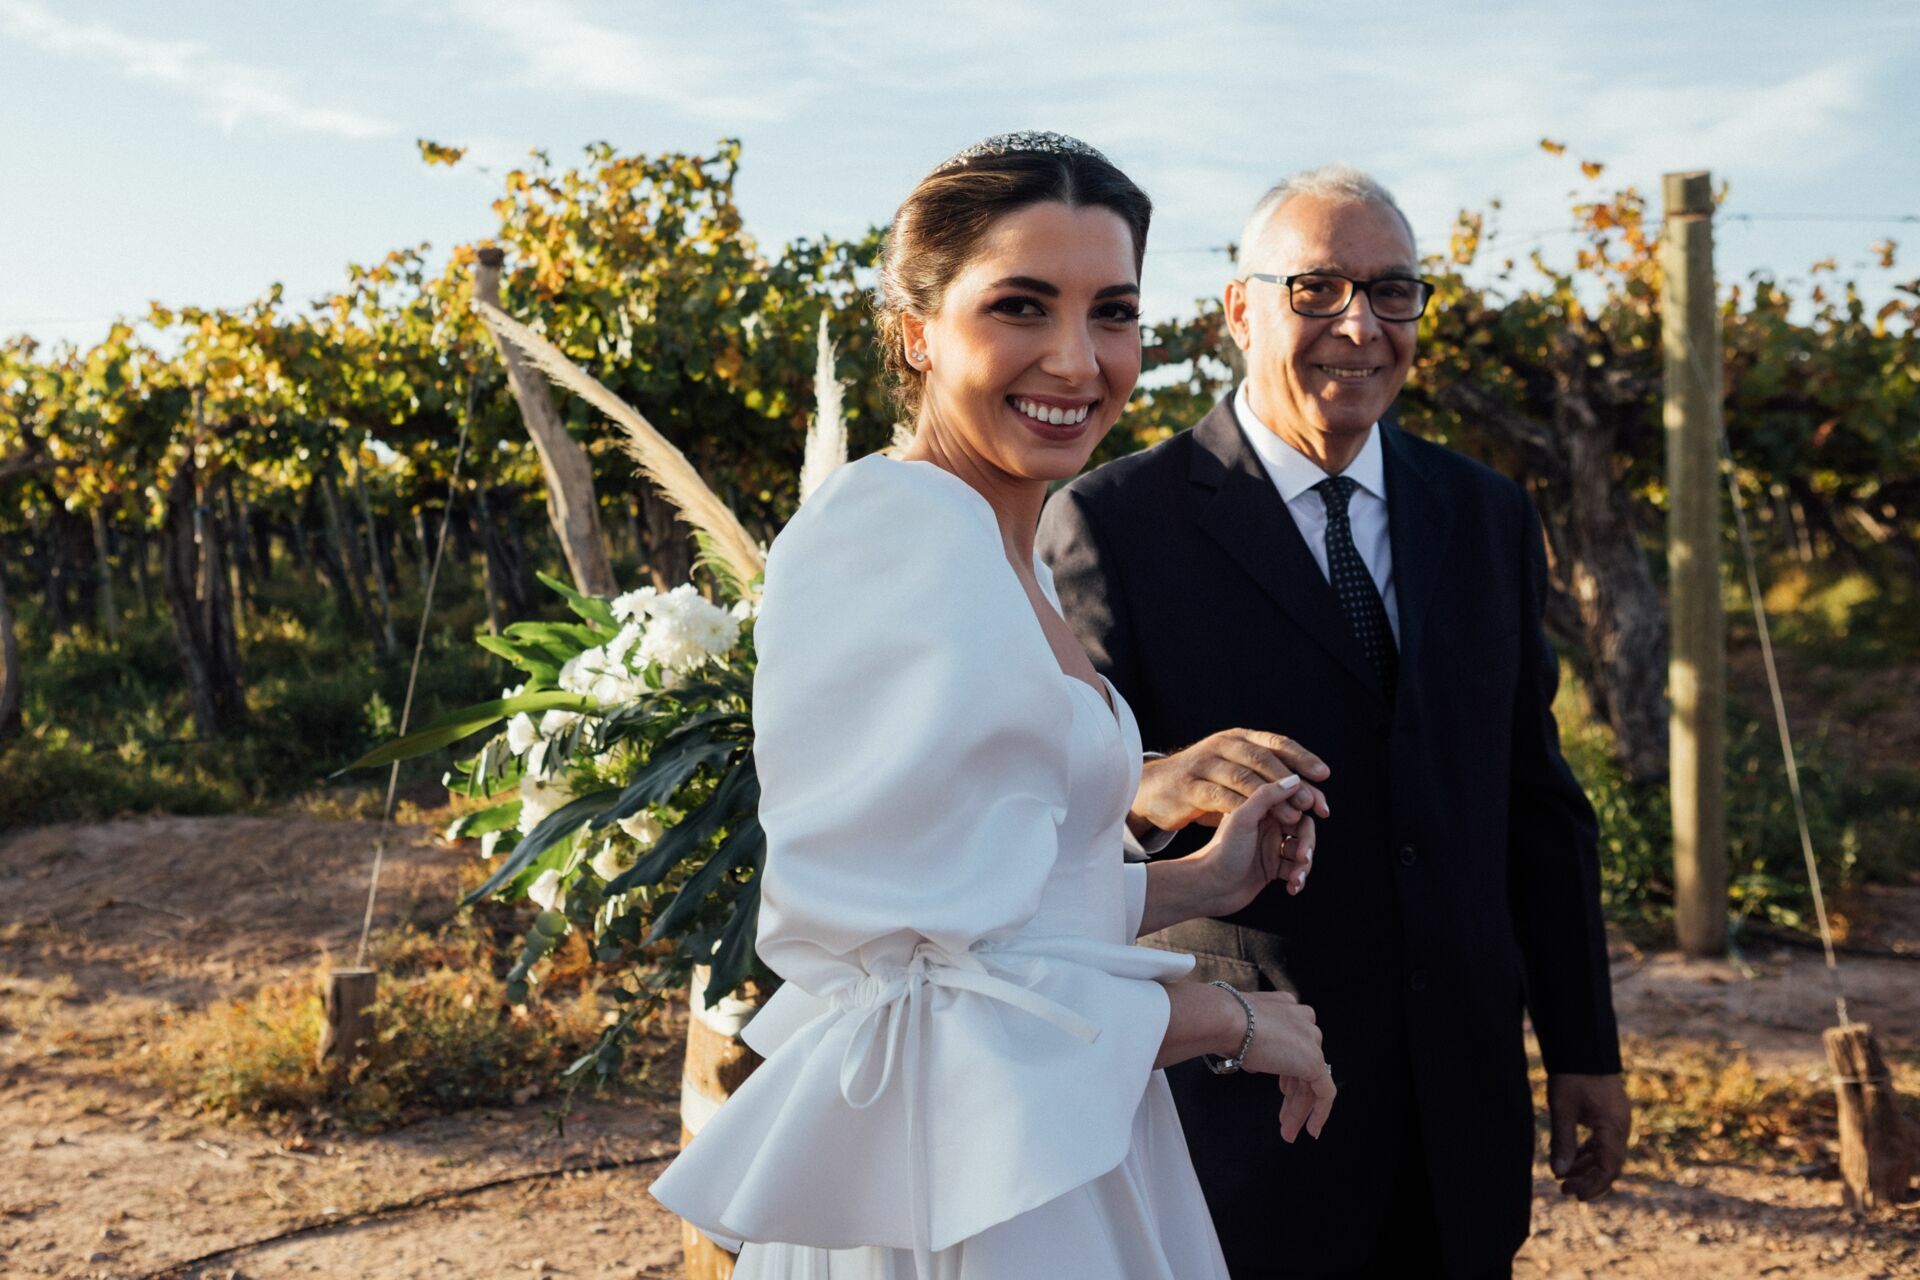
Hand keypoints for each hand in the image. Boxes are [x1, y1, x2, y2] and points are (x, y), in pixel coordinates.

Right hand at [1133, 729, 1329, 835]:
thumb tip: (1309, 790)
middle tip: (1313, 801)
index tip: (1324, 775)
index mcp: (1238, 738)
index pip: (1277, 743)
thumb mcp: (1234, 770)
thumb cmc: (1204, 782)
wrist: (1157, 788)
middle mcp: (1223, 745)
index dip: (1302, 757)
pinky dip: (1243, 808)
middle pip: (1263, 758)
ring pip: (1243, 777)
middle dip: (1291, 780)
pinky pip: (1220, 796)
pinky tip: (1260, 821)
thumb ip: (1265, 776)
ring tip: (1294, 815)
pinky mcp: (1190, 786)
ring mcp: (1205, 764)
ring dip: (1271, 797)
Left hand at [1198, 779, 1317, 910]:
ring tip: (1296, 878)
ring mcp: (1269, 847)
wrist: (1207, 887)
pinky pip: (1294, 871)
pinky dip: (1297, 879)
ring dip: (1304, 866)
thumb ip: (1266, 796)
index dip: (1310, 803)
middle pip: (1303, 828)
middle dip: (1308, 844)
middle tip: (1302, 858)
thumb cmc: (1221, 851)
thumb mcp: (1243, 819)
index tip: (1322, 810)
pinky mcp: (1270, 869)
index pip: (1293, 800)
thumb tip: (1295, 778)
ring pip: (1301, 851)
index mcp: (1259, 808)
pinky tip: (1292, 888)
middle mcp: (1266, 825)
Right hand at [1236, 988, 1335, 1141]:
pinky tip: (1311, 1128)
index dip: (1288, 1074)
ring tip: (1288, 1131)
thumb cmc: (1223, 1023)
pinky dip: (1319, 1113)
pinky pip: (1324, 1092)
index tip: (1283, 1092)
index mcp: (1286, 1007)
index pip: (1294, 1046)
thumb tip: (1255, 1063)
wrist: (1226, 1021)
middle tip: (1285, 1119)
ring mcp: (1310, 1039)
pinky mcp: (1314, 1060)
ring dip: (1299, 1110)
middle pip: (1303, 1065)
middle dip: (1293, 1097)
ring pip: (1311, 1081)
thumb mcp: (1242, 1032)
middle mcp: (1303, 1020)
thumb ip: (1255, 1046)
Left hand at [1547, 1073, 1629, 1199]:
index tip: (1575, 1196)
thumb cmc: (1573, 1075)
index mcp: (1613, 1127)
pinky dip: (1589, 1154)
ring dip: (1587, 1168)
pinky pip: (1603, 1142)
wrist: (1584, 1046)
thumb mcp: (1562, 1108)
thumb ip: (1562, 1141)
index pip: (1609, 1168)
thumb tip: (1558, 1173)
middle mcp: (1621, 1127)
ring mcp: (1618, 1122)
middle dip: (1589, 1181)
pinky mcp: (1611, 1116)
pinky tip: (1573, 1161)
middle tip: (1563, 1190)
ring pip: (1606, 1155)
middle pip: (1610, 1165)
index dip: (1594, 1186)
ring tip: (1564, 1179)